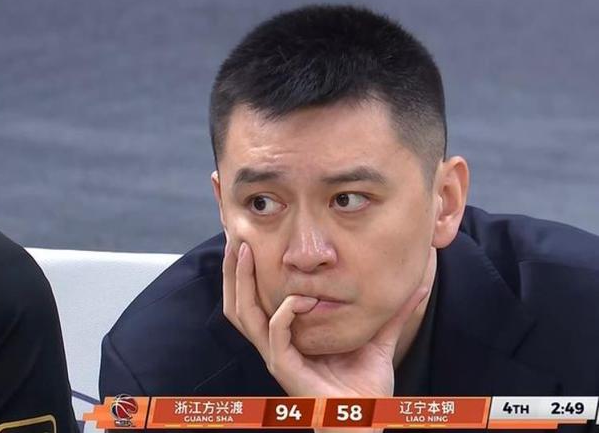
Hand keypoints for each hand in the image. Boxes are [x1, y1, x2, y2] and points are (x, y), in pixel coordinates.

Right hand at [222, 240, 429, 397]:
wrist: (367, 417)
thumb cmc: (366, 385)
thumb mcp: (377, 337)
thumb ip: (392, 312)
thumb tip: (420, 284)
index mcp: (288, 335)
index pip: (256, 299)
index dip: (246, 271)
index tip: (250, 238)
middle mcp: (275, 342)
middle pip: (239, 302)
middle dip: (233, 270)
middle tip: (236, 237)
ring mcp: (277, 355)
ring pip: (244, 314)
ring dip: (241, 281)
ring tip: (244, 252)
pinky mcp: (285, 366)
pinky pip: (276, 332)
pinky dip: (286, 311)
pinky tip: (302, 298)